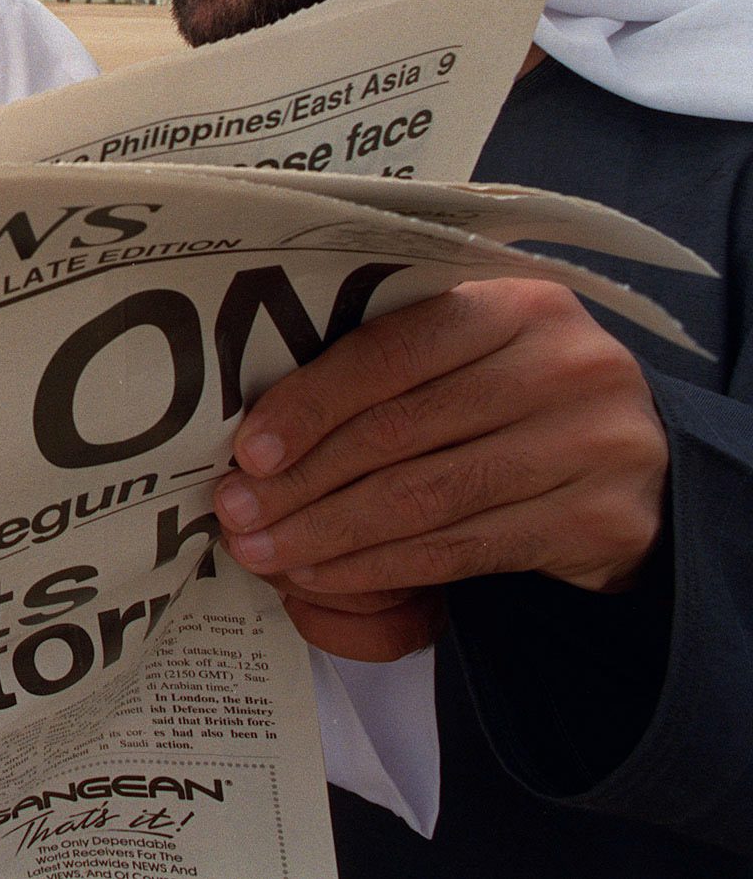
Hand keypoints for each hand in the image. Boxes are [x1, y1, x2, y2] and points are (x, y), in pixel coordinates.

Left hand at [215, 279, 666, 660]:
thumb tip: (256, 433)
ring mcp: (594, 443)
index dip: (310, 404)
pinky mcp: (600, 519)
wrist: (641, 468)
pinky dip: (382, 567)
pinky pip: (463, 549)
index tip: (247, 452)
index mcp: (515, 303)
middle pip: (400, 431)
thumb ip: (386, 371)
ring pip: (425, 497)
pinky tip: (326, 575)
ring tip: (266, 553)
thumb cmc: (513, 403)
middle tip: (237, 517)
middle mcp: (565, 364)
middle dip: (303, 482)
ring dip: (330, 533)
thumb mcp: (467, 359)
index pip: (390, 352)